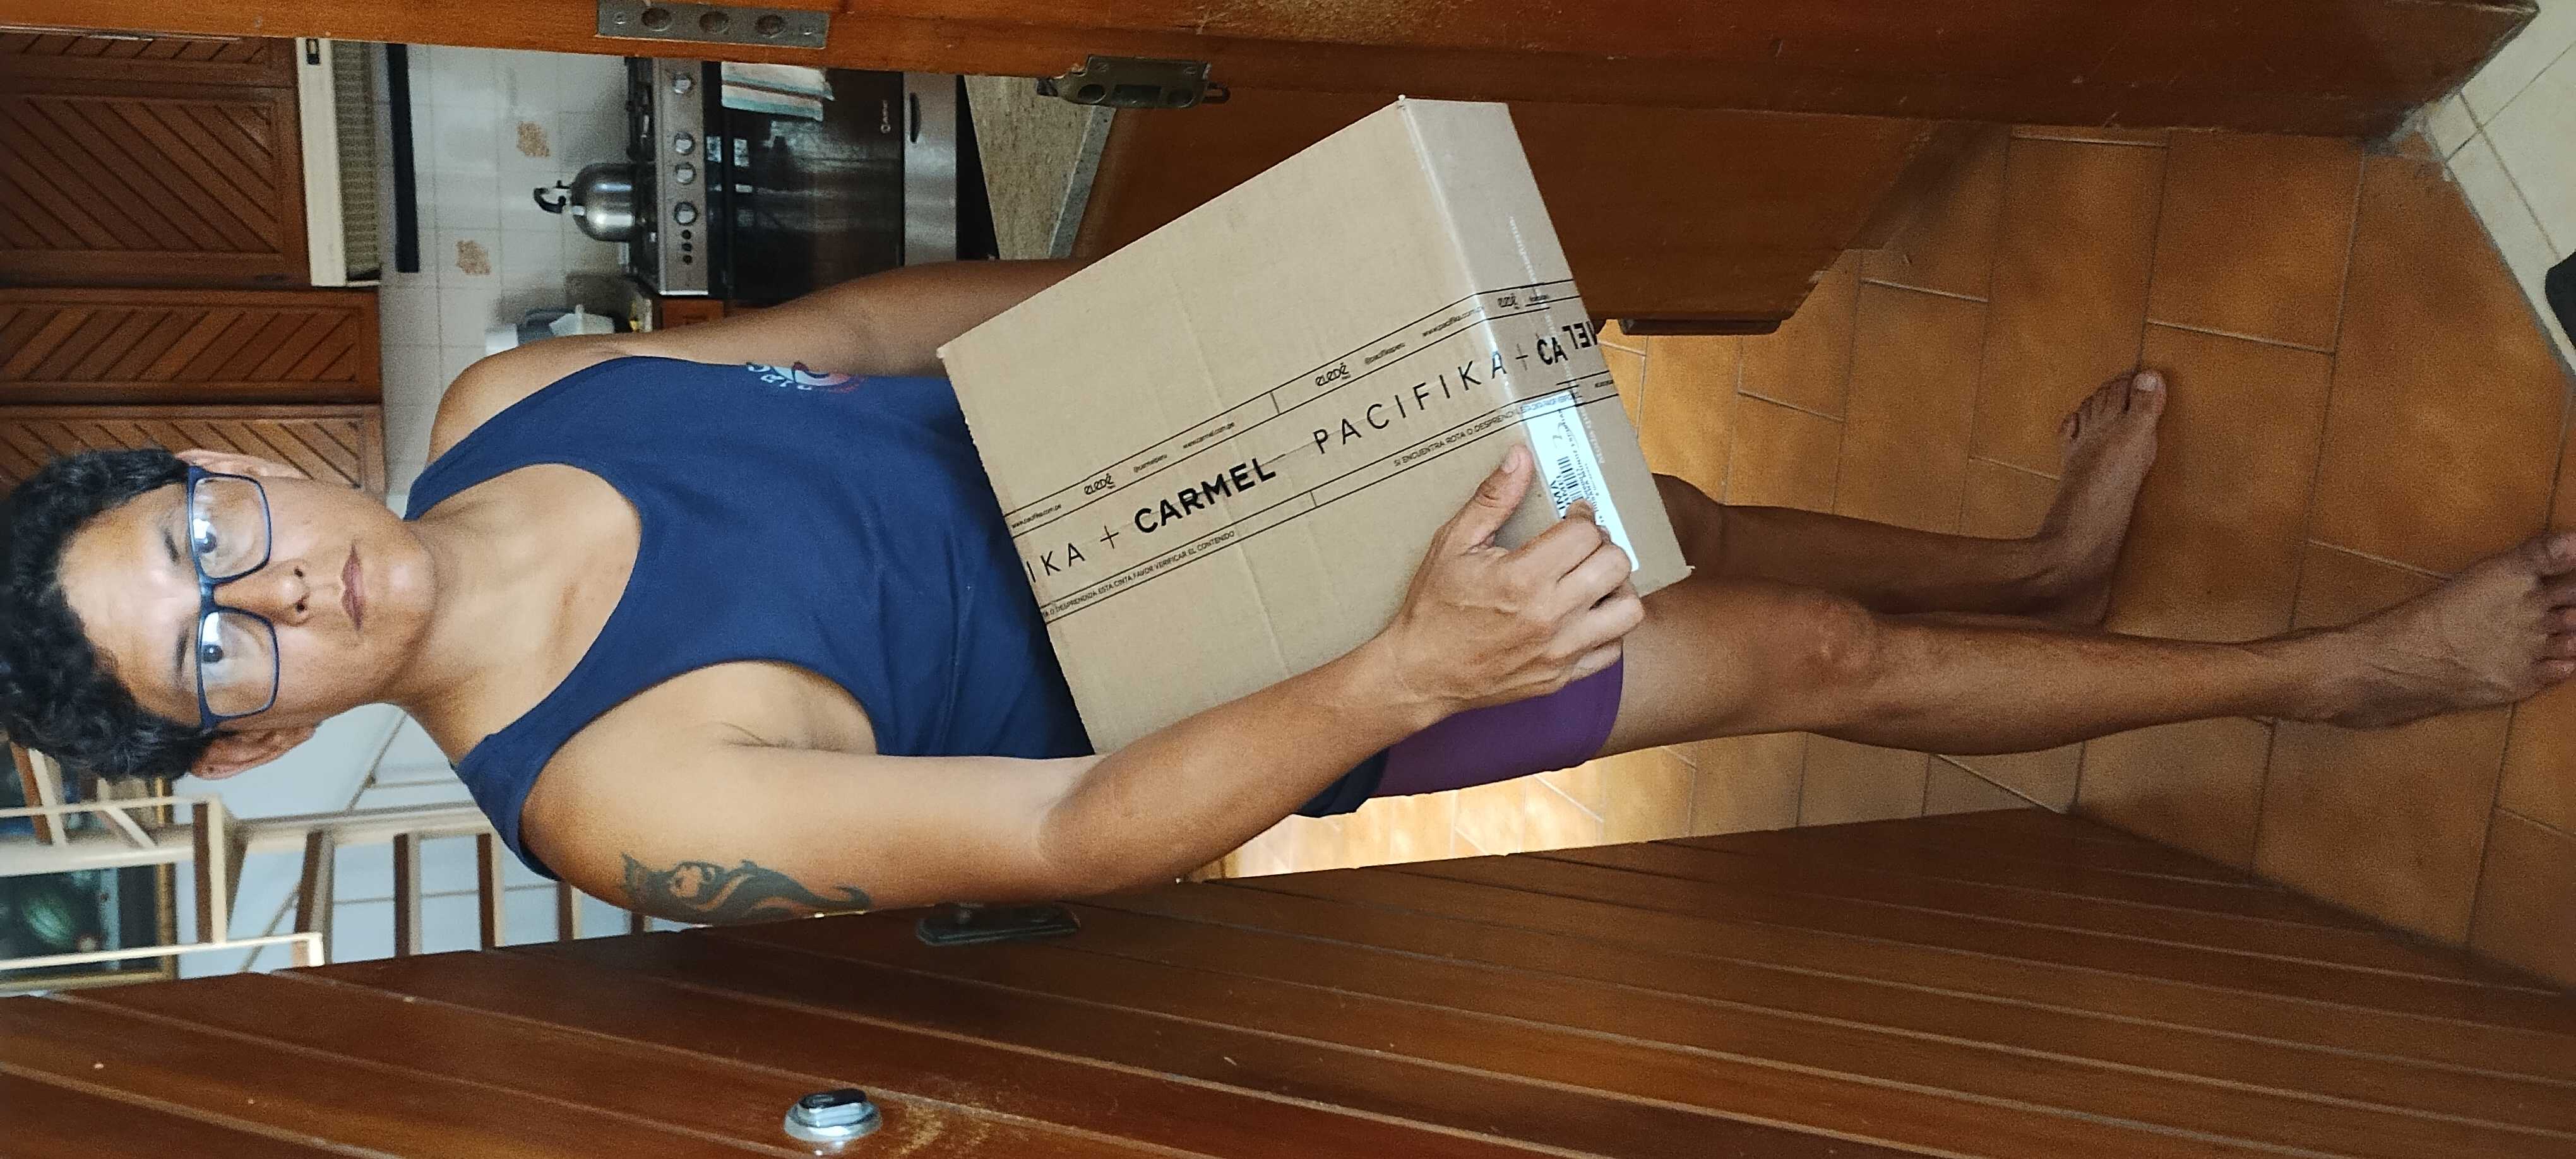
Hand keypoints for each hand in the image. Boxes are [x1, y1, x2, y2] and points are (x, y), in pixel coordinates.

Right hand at [1373, 444, 1644, 713]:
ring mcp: (1560, 650)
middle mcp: (1549, 615)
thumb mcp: (1453, 544)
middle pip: (1615, 565)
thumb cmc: (1433, 607)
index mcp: (1522, 578)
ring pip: (1628, 610)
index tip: (1572, 516)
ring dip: (1617, 588)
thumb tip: (1521, 456)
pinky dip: (1608, 629)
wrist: (1420, 674)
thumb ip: (1492, 499)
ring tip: (1593, 579)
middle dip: (1603, 546)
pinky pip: (1612, 650)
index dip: (1582, 516)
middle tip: (1583, 545)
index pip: (1585, 534)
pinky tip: (1585, 615)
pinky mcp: (1562, 676)